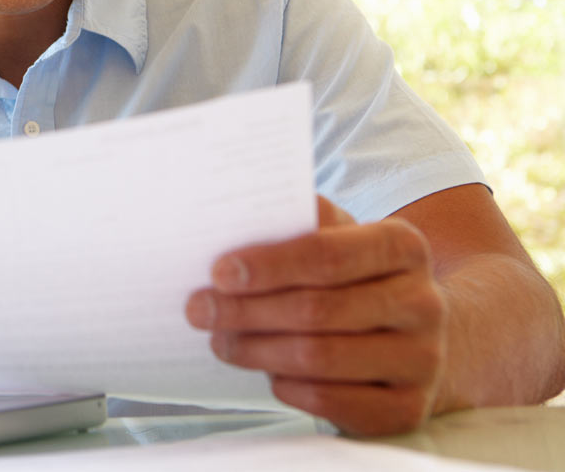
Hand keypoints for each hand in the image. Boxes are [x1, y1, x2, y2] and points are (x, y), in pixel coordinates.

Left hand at [185, 197, 447, 434]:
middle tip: (200, 309)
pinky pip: (334, 401)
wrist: (414, 333)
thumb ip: (297, 222)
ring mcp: (423, 360)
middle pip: (317, 309)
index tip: (219, 272)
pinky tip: (266, 373)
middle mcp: (423, 302)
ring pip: (320, 358)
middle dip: (246, 310)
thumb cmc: (355, 275)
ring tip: (221, 340)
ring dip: (257, 350)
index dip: (268, 265)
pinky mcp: (409, 408)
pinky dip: (289, 387)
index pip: (327, 254)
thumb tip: (234, 216)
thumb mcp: (337, 235)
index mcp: (403, 245)